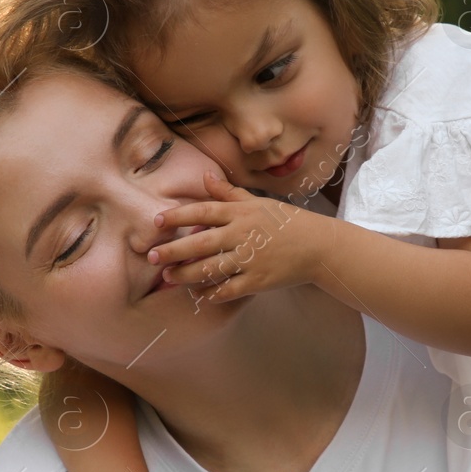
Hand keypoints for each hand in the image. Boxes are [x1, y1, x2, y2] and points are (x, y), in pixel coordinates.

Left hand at [150, 172, 323, 303]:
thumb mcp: (258, 202)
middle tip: (151, 257)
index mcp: (241, 213)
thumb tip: (205, 176)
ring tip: (169, 278)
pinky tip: (199, 295)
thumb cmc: (286, 221)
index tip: (156, 222)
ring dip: (186, 275)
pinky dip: (212, 294)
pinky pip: (229, 290)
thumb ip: (228, 192)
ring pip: (211, 269)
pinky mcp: (258, 281)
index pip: (203, 211)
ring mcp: (251, 259)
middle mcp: (243, 234)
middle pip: (200, 242)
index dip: (177, 216)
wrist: (318, 246)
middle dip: (173, 251)